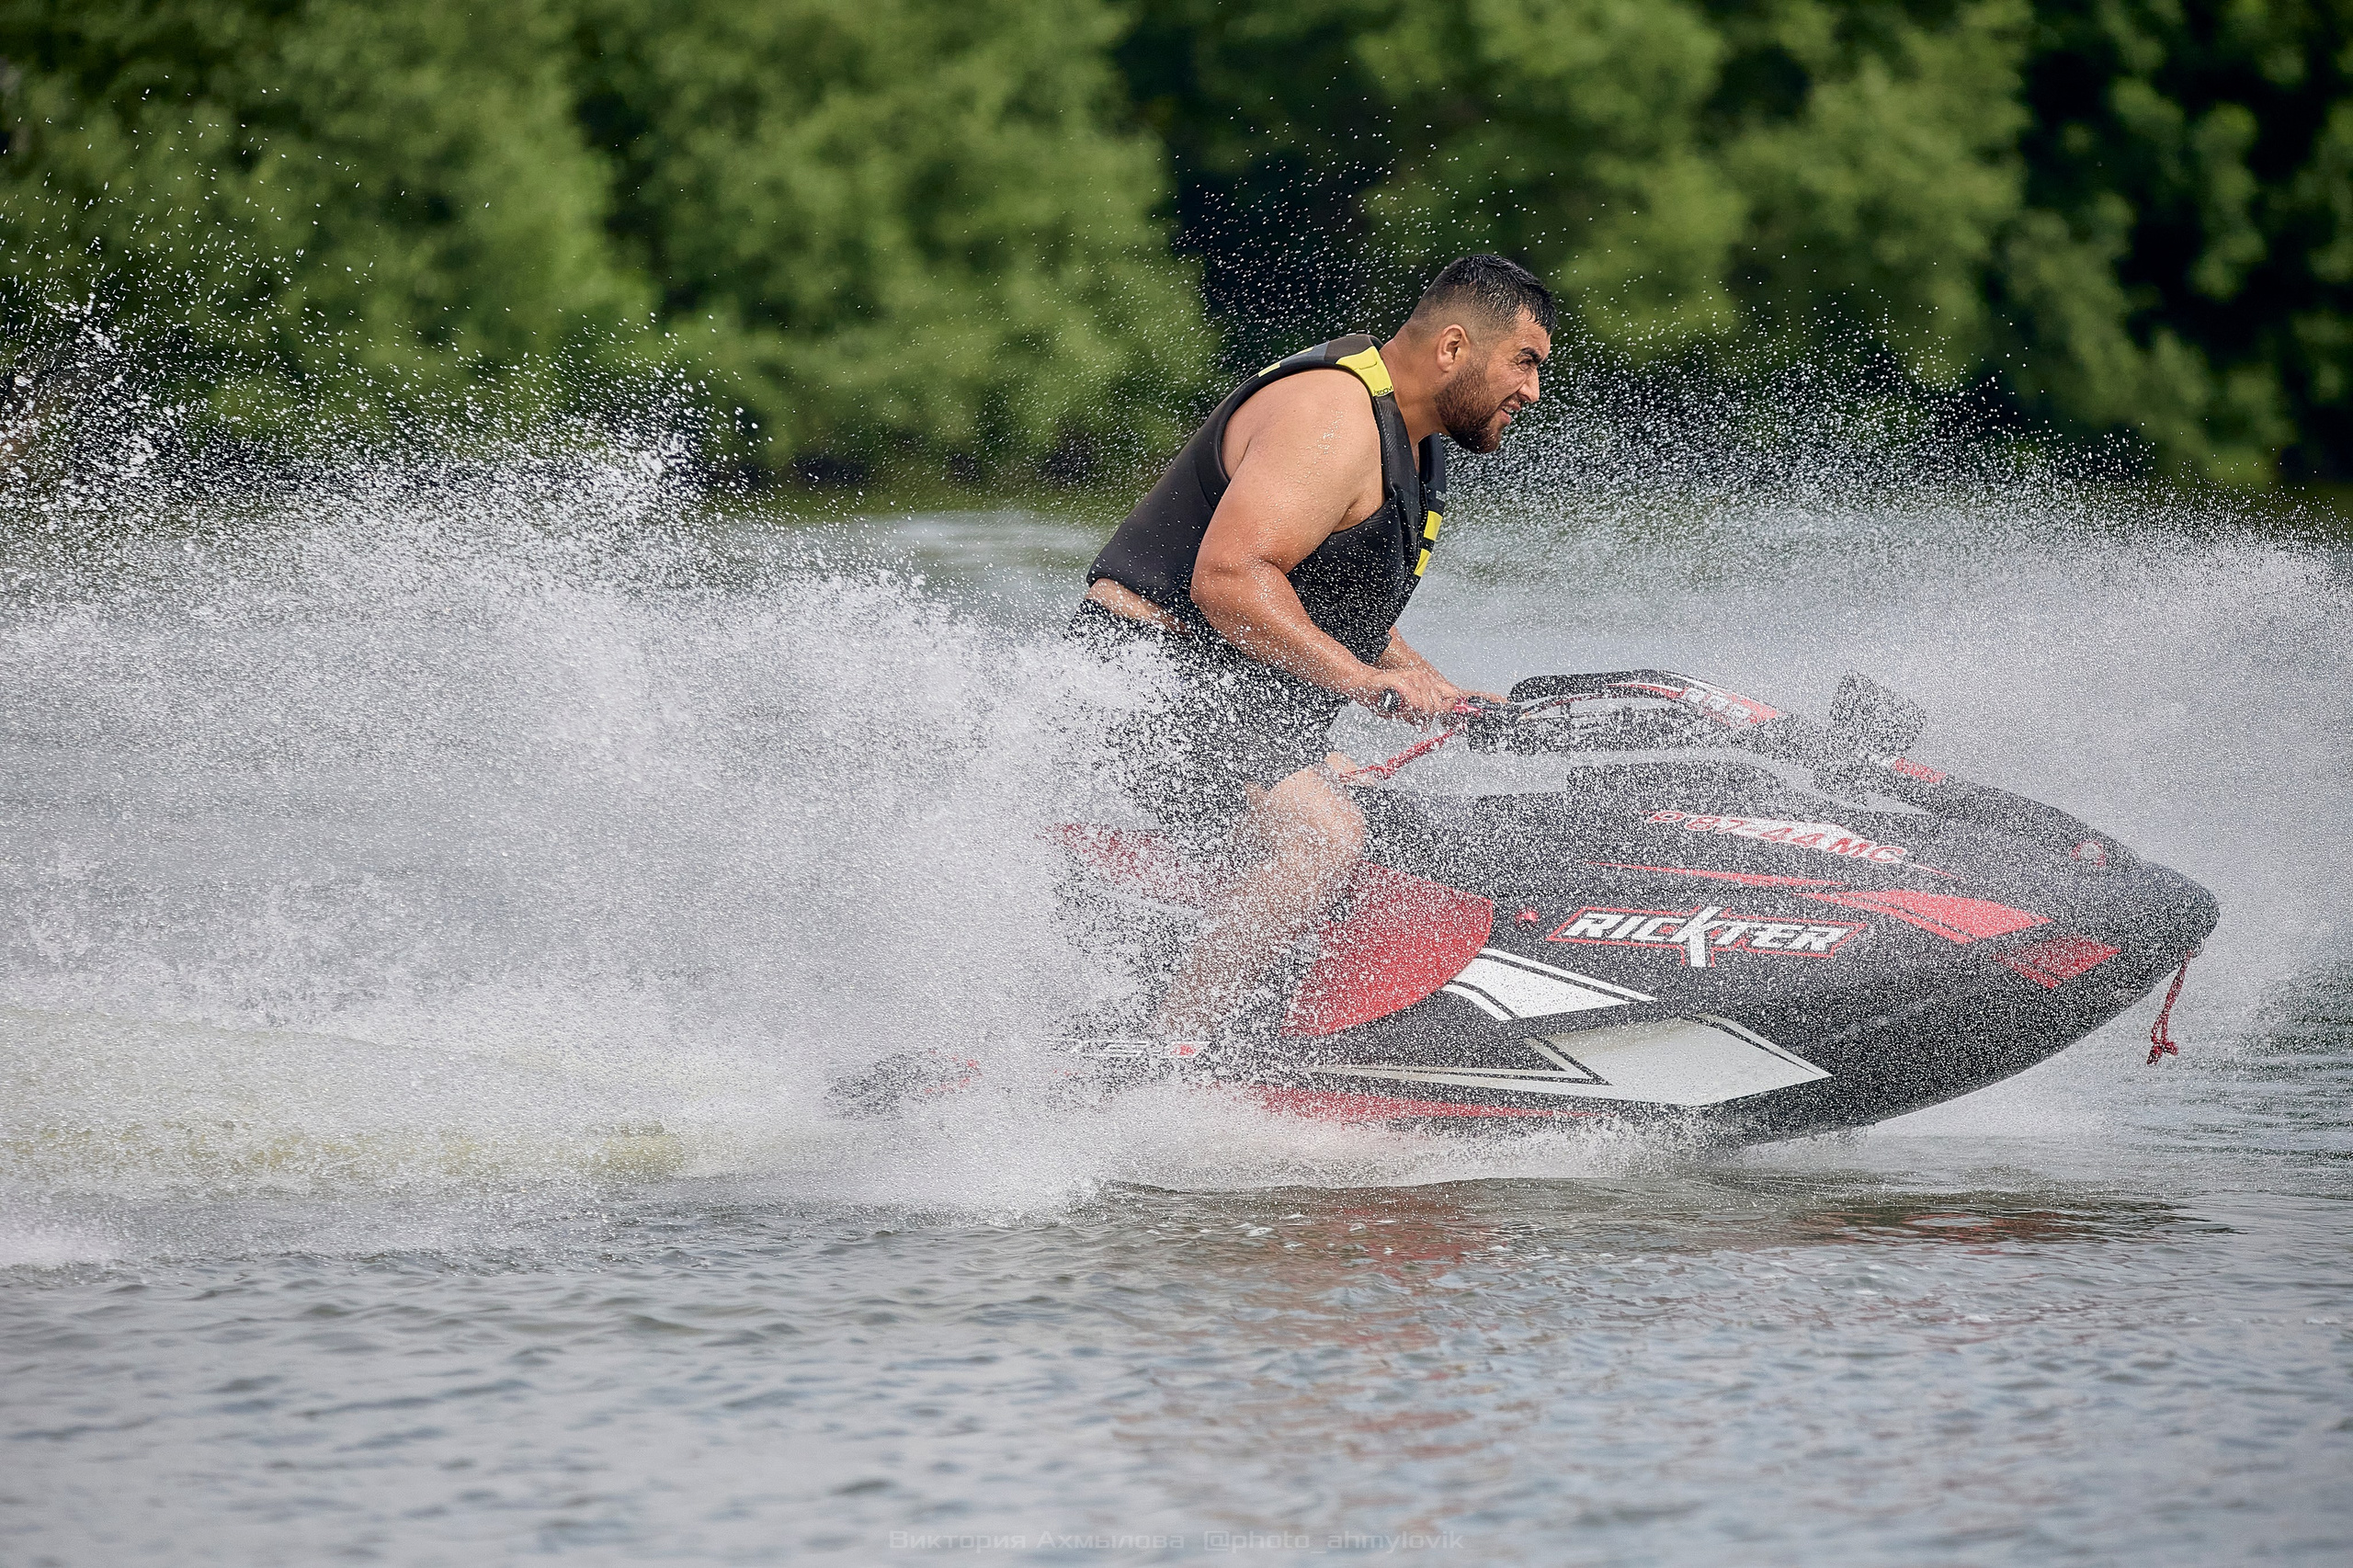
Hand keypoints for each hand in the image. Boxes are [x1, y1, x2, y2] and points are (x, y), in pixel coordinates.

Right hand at [1347, 666, 1465, 723]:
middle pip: (1437, 707)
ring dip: (1413, 715)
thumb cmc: (1380, 695)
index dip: (1445, 710)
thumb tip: (1425, 726)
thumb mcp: (1402, 707)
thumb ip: (1416, 714)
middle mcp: (1422, 677)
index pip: (1451, 696)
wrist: (1361, 684)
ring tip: (1401, 712)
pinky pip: (1414, 703)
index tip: (1431, 719)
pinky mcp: (1402, 681)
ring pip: (1426, 707)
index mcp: (1426, 681)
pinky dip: (1406, 712)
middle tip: (1413, 720)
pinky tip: (1398, 710)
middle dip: (1426, 718)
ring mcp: (1413, 677)